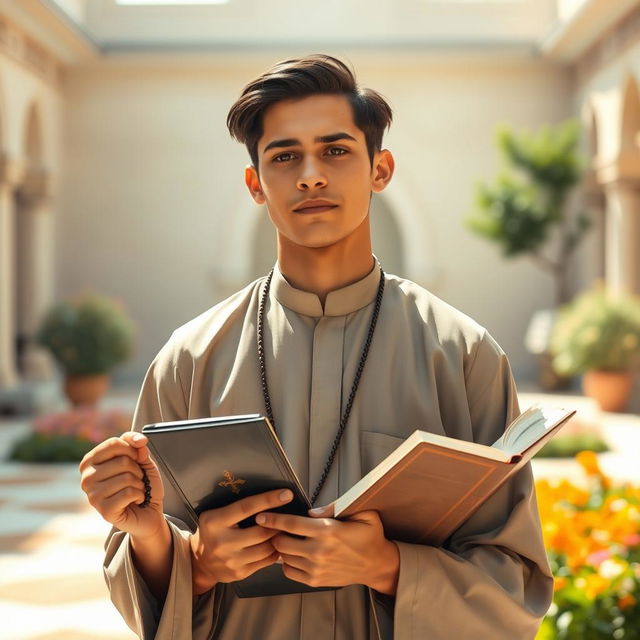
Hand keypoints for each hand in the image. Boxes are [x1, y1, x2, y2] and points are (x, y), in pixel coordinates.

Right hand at [79, 431, 164, 539]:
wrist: (148, 512)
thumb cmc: (142, 483)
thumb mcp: (142, 459)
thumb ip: (138, 446)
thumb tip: (140, 440)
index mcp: (91, 461)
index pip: (114, 443)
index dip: (133, 450)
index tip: (136, 459)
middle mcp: (87, 478)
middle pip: (123, 461)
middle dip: (138, 470)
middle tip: (135, 479)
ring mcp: (93, 495)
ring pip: (127, 478)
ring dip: (139, 484)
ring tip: (134, 490)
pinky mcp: (104, 511)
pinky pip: (129, 493)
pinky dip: (139, 495)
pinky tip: (135, 501)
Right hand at [189, 488, 293, 593]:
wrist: (199, 561)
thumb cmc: (213, 531)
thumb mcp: (216, 515)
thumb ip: (236, 508)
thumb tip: (267, 498)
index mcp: (215, 521)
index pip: (246, 507)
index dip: (268, 500)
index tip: (286, 494)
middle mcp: (222, 542)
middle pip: (261, 531)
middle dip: (279, 523)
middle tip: (290, 515)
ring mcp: (231, 560)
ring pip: (266, 548)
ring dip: (279, 538)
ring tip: (286, 529)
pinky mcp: (239, 573)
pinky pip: (266, 561)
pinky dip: (276, 551)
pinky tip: (278, 544)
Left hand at [256, 504, 399, 593]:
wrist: (376, 565)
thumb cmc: (368, 536)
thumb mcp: (361, 513)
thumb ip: (334, 508)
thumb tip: (311, 511)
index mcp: (328, 531)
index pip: (292, 524)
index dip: (273, 519)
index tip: (261, 516)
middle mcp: (319, 551)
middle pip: (281, 542)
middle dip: (275, 533)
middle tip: (276, 527)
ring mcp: (316, 568)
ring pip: (283, 557)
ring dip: (281, 548)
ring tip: (285, 540)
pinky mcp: (315, 581)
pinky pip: (289, 572)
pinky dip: (287, 563)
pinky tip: (294, 554)